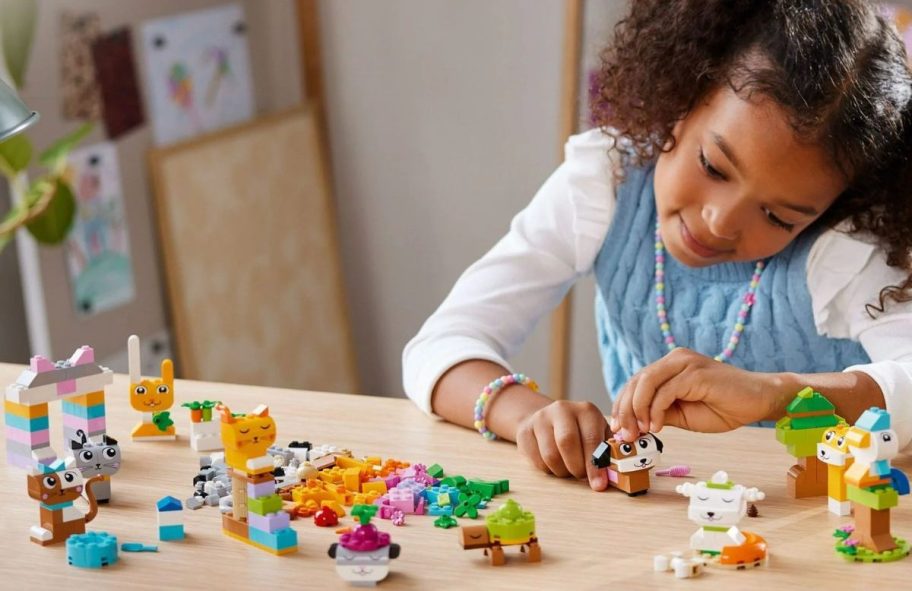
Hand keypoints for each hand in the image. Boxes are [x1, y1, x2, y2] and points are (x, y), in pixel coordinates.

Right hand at [516, 400, 609, 490]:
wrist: (546, 419)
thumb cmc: (579, 431)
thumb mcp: (597, 433)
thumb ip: (607, 450)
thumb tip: (614, 472)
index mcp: (586, 410)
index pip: (591, 438)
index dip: (595, 465)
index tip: (599, 485)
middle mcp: (562, 409)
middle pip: (567, 443)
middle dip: (576, 467)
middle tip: (580, 476)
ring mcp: (541, 419)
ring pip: (551, 454)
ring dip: (562, 471)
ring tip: (568, 469)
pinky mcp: (525, 431)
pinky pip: (537, 460)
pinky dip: (548, 470)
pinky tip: (555, 464)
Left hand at [610, 348, 781, 439]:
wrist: (758, 401)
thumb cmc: (723, 407)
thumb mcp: (681, 415)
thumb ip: (658, 414)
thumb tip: (632, 425)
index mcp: (668, 367)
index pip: (635, 383)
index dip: (621, 405)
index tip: (617, 429)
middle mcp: (673, 359)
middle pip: (636, 381)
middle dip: (625, 410)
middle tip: (624, 434)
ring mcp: (684, 363)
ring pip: (646, 383)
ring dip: (637, 410)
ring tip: (639, 431)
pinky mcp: (695, 372)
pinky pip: (665, 390)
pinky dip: (654, 410)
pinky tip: (656, 426)